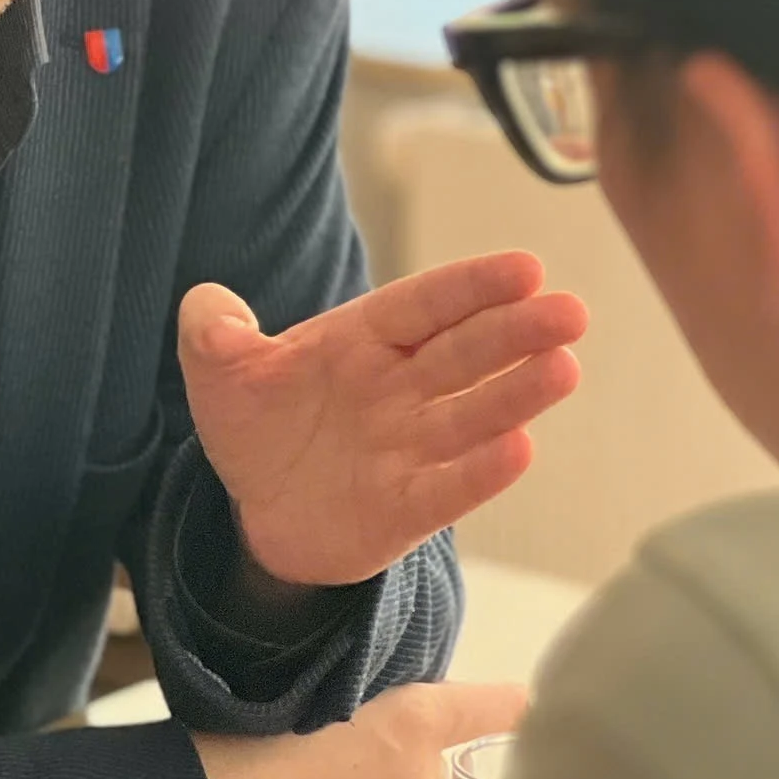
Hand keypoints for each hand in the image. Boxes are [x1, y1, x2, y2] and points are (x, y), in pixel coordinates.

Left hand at [180, 253, 587, 586]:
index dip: (473, 286)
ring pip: (471, 415)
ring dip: (517, 394)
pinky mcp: (408, 508)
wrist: (263, 510)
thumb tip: (208, 309)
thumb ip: (212, 334)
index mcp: (364, 340)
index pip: (424, 305)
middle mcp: (400, 388)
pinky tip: (521, 450)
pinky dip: (480, 471)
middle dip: (517, 331)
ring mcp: (410, 447)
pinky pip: (448, 487)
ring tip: (564, 368)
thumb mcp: (221, 374)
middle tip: (570, 312)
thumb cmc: (259, 425)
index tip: (526, 268)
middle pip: (464, 353)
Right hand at [197, 681, 529, 778]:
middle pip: (422, 760)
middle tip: (322, 739)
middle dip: (388, 752)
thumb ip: (358, 708)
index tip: (529, 699)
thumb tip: (372, 724)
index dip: (506, 703)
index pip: (482, 708)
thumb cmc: (240, 745)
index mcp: (408, 724)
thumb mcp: (301, 696)